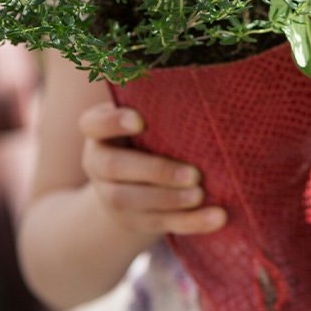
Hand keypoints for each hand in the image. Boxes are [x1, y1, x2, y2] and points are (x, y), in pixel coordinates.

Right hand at [78, 102, 226, 236]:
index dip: (113, 122)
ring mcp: (111, 196)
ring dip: (170, 200)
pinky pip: (160, 224)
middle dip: (155, 171)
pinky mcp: (133, 220)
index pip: (94, 123)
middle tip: (194, 174)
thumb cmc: (152, 134)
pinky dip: (190, 222)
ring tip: (201, 195)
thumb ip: (161, 108)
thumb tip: (207, 87)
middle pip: (115, 167)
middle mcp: (98, 164)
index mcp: (99, 132)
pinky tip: (217, 218)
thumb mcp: (149, 117)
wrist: (138, 180)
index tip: (140, 120)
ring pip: (132, 202)